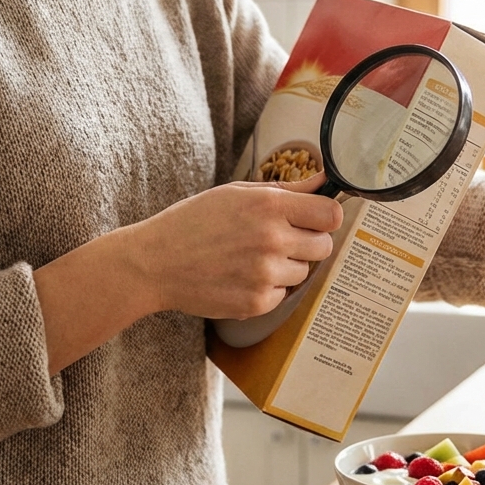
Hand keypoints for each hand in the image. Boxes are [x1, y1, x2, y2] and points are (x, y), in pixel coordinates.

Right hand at [122, 173, 343, 319]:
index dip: (324, 218)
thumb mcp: (235, 192)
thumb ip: (285, 189)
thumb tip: (324, 181)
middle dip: (308, 243)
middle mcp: (272, 239)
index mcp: (268, 205)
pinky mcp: (256, 303)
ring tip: (250, 259)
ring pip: (304, 272)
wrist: (154, 263)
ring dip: (286, 267)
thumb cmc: (193, 222)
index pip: (330, 215)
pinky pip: (282, 295)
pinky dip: (267, 288)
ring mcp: (265, 274)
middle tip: (280, 240)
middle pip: (324, 246)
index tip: (314, 220)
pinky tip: (239, 277)